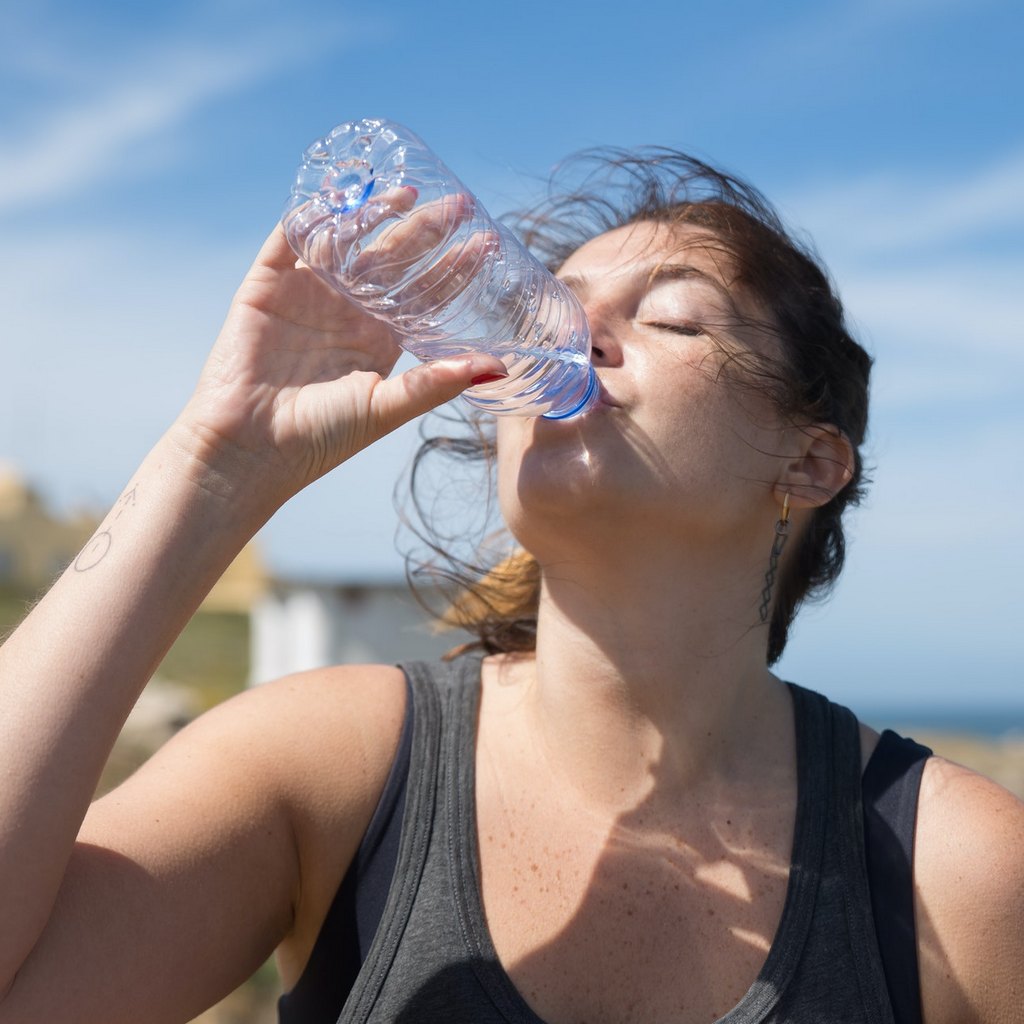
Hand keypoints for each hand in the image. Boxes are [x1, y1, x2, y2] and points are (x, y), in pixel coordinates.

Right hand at [179, 215, 504, 505]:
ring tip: (405, 191)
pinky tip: (339, 193)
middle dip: (426, 230)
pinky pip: (291, 238)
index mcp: (380, 339)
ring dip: (373, 213)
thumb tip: (499, 367)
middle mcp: (349, 312)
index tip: (487, 241)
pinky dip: (311, 213)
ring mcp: (308, 295)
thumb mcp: (386, 408)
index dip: (456, 268)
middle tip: (458, 202)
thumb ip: (436, 383)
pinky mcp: (267, 285)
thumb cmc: (321, 437)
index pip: (426, 294)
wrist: (249, 448)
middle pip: (393, 258)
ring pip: (347, 239)